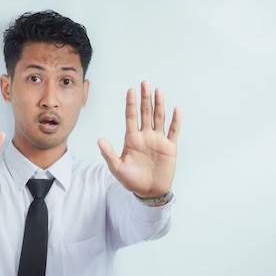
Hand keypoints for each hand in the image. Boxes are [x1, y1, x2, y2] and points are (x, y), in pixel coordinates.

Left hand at [97, 81, 180, 198]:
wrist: (149, 192)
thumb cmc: (132, 180)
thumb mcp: (117, 168)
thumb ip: (109, 153)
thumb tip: (99, 139)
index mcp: (132, 139)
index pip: (131, 117)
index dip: (131, 104)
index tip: (130, 90)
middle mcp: (145, 136)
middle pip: (145, 113)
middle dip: (145, 98)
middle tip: (145, 83)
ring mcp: (158, 140)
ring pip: (159, 118)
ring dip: (159, 104)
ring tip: (158, 90)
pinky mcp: (169, 147)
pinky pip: (173, 131)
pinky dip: (175, 121)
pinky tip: (176, 109)